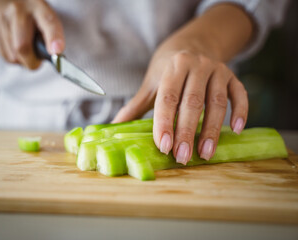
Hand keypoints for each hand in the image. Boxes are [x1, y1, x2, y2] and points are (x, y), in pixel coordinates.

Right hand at [0, 0, 64, 68]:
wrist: (4, 3)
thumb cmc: (32, 17)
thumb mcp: (45, 18)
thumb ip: (51, 34)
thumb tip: (53, 56)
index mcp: (39, 7)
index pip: (48, 22)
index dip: (53, 38)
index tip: (57, 51)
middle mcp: (19, 11)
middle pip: (23, 47)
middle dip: (32, 61)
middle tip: (37, 62)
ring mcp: (3, 20)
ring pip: (14, 56)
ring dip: (24, 61)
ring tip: (27, 51)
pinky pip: (6, 57)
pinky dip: (15, 60)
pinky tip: (17, 50)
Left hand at [113, 49, 247, 164]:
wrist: (192, 43)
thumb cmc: (168, 69)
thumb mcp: (151, 83)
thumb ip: (135, 106)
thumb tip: (113, 127)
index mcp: (174, 67)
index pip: (168, 98)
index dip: (165, 123)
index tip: (164, 147)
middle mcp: (197, 66)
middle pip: (193, 103)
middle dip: (187, 132)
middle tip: (183, 157)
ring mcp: (218, 70)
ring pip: (217, 102)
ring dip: (213, 130)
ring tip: (206, 154)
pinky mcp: (233, 77)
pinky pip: (240, 95)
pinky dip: (241, 112)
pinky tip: (237, 130)